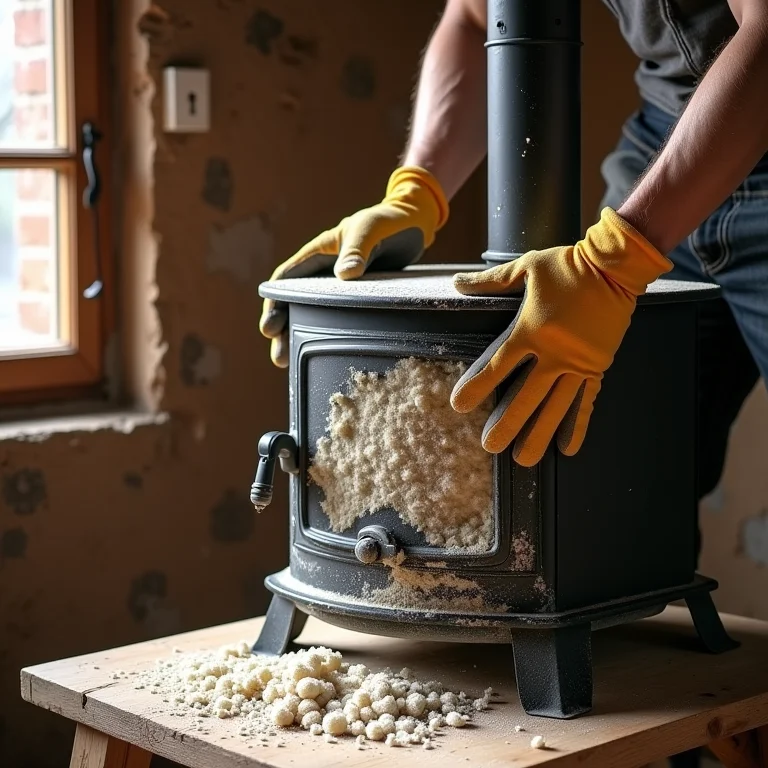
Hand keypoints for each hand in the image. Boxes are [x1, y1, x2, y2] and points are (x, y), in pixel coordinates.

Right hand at [260, 166, 448, 366]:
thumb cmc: (388, 221)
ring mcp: (339, 287)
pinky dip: (328, 335)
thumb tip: (344, 275)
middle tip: (279, 357)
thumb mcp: (370, 229)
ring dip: (300, 337)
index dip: (274, 303)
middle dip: (283, 330)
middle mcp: (324, 272)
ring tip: (290, 364)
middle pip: (293, 304)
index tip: (270, 327)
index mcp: (318, 253)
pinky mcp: (357, 298)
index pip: (285, 280)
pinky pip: (337, 318)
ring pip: (312, 314)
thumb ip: (357, 249)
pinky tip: (326, 353)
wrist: (414, 224)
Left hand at [451, 208, 672, 465]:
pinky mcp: (597, 367)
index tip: (460, 404)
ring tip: (524, 459)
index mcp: (531, 329)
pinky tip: (568, 448)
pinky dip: (577, 426)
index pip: (498, 365)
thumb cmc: (567, 265)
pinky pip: (585, 402)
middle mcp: (554, 352)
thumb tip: (457, 283)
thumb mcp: (525, 268)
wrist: (616, 267)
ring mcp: (579, 363)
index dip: (477, 385)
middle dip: (506, 423)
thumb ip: (490, 281)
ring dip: (539, 433)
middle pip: (526, 395)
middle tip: (490, 446)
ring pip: (556, 406)